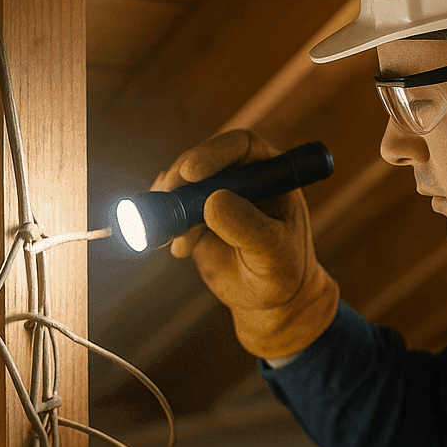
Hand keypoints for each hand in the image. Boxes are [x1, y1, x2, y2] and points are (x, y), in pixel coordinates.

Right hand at [154, 130, 338, 358]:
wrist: (270, 300)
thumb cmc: (282, 272)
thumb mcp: (273, 253)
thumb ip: (249, 227)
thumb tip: (214, 201)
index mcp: (270, 173)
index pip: (241, 146)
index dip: (213, 152)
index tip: (191, 172)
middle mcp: (241, 177)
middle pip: (204, 160)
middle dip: (182, 177)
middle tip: (169, 194)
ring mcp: (215, 195)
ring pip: (182, 184)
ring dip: (170, 203)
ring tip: (174, 236)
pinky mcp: (194, 216)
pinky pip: (171, 209)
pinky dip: (163, 223)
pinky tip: (175, 246)